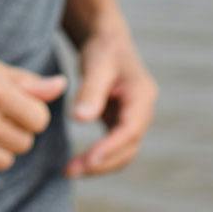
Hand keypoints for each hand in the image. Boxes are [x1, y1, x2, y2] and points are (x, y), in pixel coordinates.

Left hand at [64, 29, 155, 177]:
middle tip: (71, 170)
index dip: (111, 148)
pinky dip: (98, 158)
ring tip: (69, 171)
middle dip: (102, 163)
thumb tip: (80, 119)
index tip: (89, 160)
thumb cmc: (103, 49)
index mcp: (142, 96)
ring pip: (122, 153)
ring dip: (99, 165)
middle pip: (128, 147)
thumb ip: (90, 91)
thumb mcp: (96, 64)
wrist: (107, 41)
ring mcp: (134, 119)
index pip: (130, 129)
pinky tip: (77, 163)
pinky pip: (114, 148)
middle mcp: (143, 111)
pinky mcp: (121, 123)